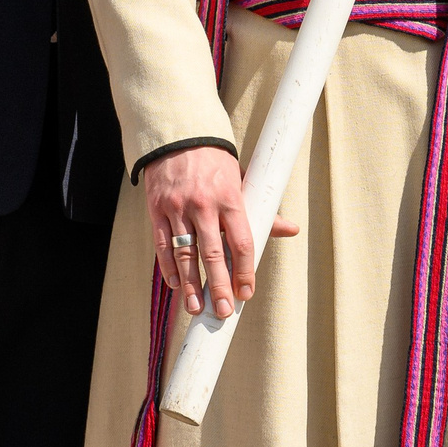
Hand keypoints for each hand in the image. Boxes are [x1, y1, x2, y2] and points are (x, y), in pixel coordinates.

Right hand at [140, 146, 298, 319]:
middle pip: (213, 253)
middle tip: (224, 311)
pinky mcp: (157, 208)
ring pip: (184, 253)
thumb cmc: (215, 163)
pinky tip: (176, 284)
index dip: (245, 271)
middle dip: (219, 285)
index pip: (241, 242)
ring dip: (191, 284)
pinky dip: (168, 267)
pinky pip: (162, 243)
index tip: (246, 292)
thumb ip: (261, 209)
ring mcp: (178, 207)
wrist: (179, 135)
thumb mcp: (241, 180)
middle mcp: (203, 204)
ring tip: (196, 308)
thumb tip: (290, 229)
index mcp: (230, 198)